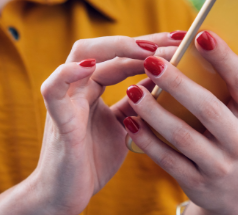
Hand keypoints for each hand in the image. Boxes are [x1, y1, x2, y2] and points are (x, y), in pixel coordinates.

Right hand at [30, 32, 183, 214]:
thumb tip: (167, 80)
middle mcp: (79, 87)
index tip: (183, 40)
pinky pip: (54, 89)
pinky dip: (68, 73)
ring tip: (148, 49)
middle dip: (141, 41)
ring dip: (115, 48)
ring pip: (81, 55)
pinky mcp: (57, 119)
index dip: (152, 45)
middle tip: (175, 40)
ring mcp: (66, 99)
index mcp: (93, 88)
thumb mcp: (125, 126)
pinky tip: (90, 66)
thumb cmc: (93, 162)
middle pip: (105, 47)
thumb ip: (138, 102)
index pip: (122, 55)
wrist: (66, 196)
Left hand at [122, 31, 237, 214]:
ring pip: (183, 136)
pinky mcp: (196, 181)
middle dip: (178, 82)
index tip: (201, 34)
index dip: (223, 57)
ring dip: (155, 112)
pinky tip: (130, 122)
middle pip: (207, 108)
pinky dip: (147, 141)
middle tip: (151, 60)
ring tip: (133, 89)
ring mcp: (219, 164)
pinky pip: (168, 159)